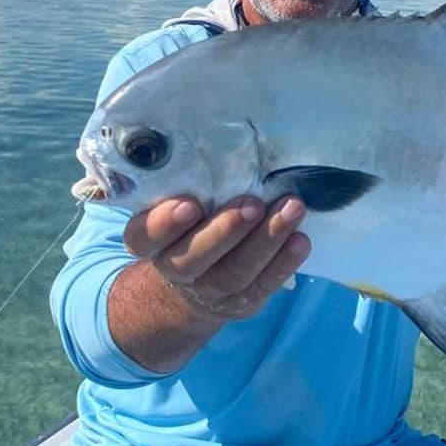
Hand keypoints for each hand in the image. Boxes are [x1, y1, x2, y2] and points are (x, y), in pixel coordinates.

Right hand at [124, 194, 310, 321]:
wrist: (194, 282)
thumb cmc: (190, 224)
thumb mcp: (176, 204)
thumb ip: (188, 185)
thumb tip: (223, 144)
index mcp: (150, 242)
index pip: (144, 237)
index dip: (165, 223)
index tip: (189, 204)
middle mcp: (175, 269)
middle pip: (194, 257)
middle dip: (227, 229)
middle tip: (254, 204)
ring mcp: (209, 290)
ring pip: (236, 271)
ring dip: (267, 239)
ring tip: (293, 209)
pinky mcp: (241, 302)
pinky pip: (263, 285)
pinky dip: (284, 262)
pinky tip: (301, 240)